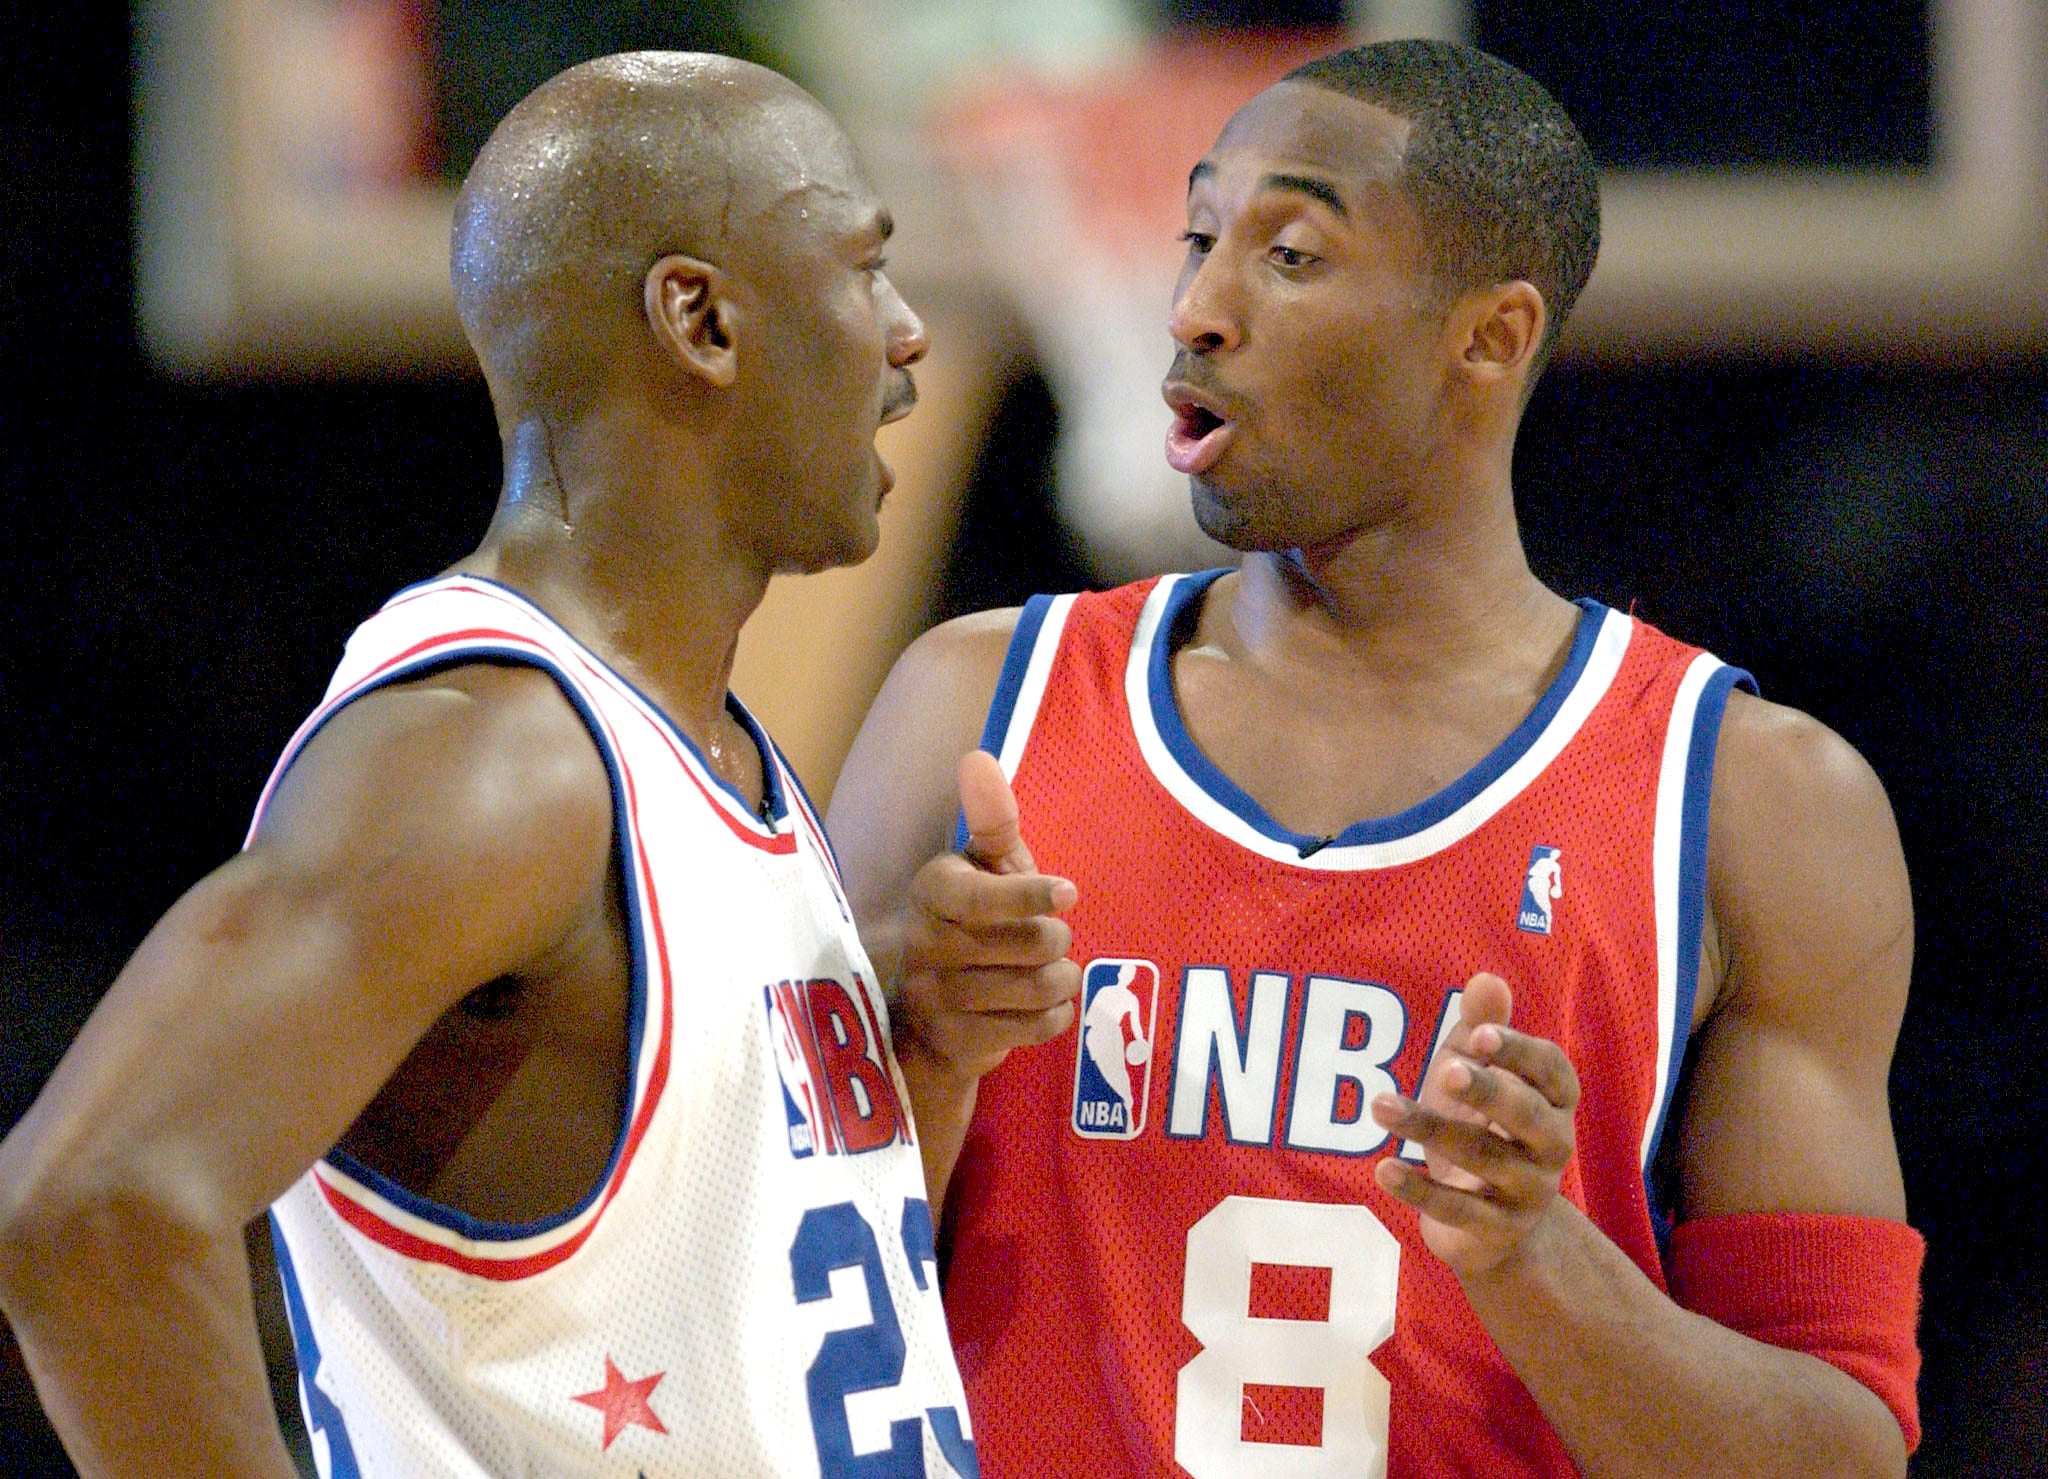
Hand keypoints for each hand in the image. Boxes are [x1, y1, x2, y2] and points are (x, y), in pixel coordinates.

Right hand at [894, 752, 1081, 1083]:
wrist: (936, 1014)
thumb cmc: (975, 922)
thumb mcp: (986, 867)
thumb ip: (991, 818)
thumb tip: (977, 757)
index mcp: (933, 891)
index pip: (984, 897)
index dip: (1032, 895)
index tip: (1068, 892)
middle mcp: (926, 944)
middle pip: (1029, 944)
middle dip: (1057, 941)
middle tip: (1052, 940)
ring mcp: (938, 998)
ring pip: (1037, 987)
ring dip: (1060, 979)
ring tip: (1050, 972)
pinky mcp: (958, 1042)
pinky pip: (1036, 1027)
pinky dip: (1056, 1015)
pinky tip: (1044, 1005)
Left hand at [1369, 973, 1579, 1278]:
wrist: (1491, 1225)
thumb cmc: (1482, 1126)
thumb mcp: (1475, 1073)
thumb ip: (1481, 1027)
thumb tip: (1487, 978)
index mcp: (1553, 1101)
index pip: (1551, 1071)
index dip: (1518, 1053)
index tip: (1478, 1035)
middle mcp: (1552, 1147)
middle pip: (1528, 1117)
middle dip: (1489, 1091)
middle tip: (1446, 1071)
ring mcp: (1526, 1192)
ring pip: (1483, 1159)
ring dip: (1430, 1129)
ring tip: (1380, 1104)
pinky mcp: (1494, 1230)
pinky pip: (1457, 1210)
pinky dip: (1418, 1190)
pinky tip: (1382, 1168)